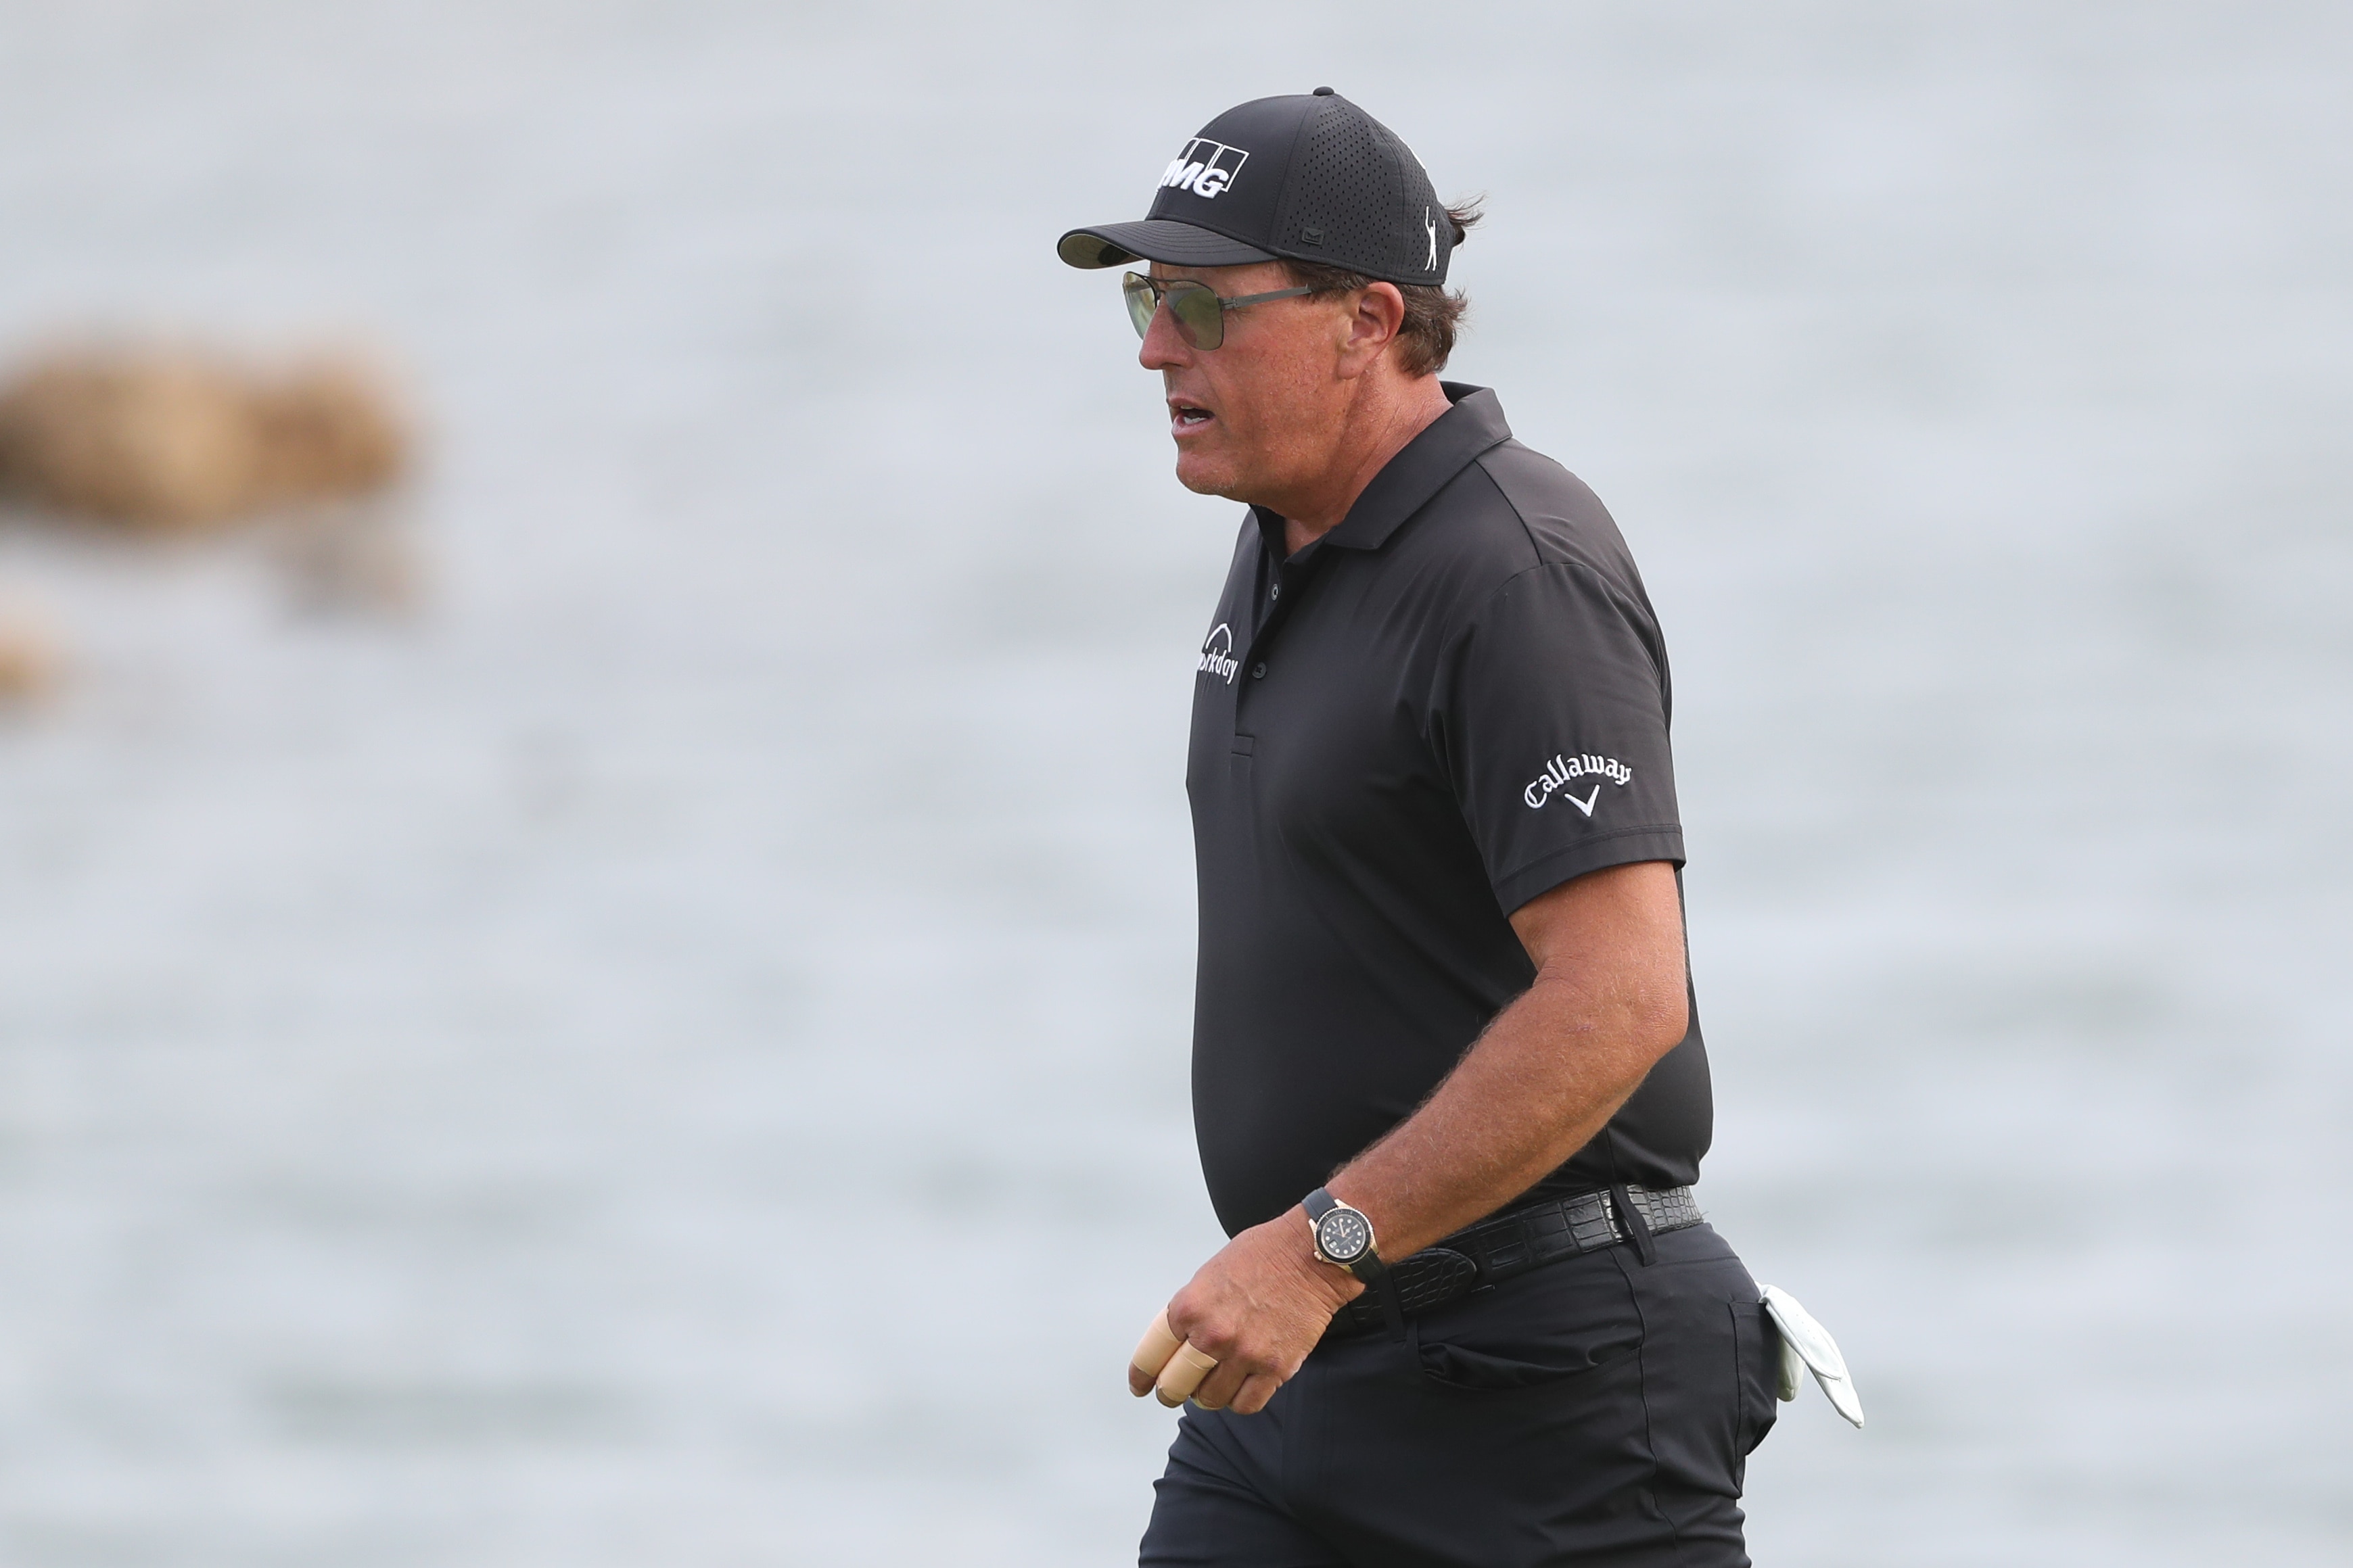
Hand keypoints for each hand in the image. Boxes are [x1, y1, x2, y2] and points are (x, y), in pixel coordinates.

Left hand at [1128, 1208, 1361, 1415]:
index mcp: (1189, 1307)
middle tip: (1173, 1392)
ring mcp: (1244, 1354)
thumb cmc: (1262, 1255)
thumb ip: (1190, 1310)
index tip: (1140, 1386)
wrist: (1311, 1255)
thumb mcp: (1209, 1274)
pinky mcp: (1275, 1368)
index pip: (1151, 1356)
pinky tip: (1242, 1386)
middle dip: (1171, 1392)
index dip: (1141, 1376)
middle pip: (1175, 1385)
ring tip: (1215, 1382)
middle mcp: (1212, 1334)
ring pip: (1210, 1399)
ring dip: (1208, 1394)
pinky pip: (1245, 1404)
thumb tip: (1178, 1341)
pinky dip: (1240, 1400)